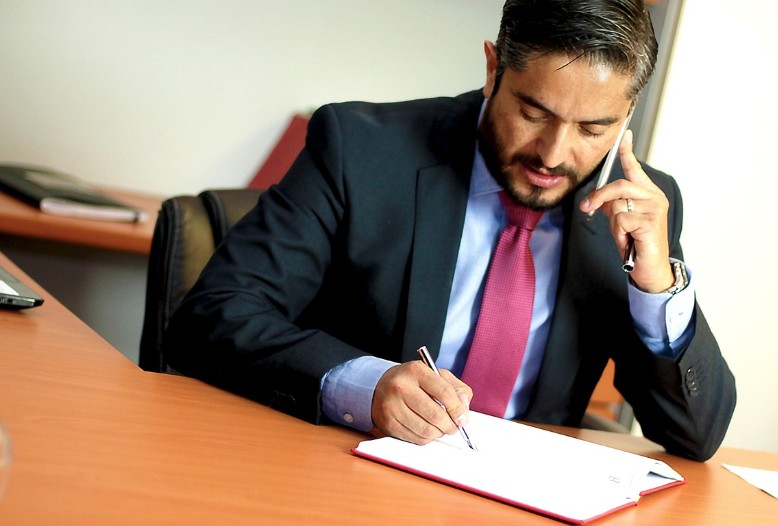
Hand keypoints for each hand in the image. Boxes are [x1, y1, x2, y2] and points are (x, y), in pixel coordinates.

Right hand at [370, 361, 471, 443]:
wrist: (381, 387)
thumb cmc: (414, 382)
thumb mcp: (437, 376)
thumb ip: (457, 389)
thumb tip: (464, 412)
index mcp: (416, 370)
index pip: (444, 392)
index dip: (457, 409)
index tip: (462, 418)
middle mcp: (401, 387)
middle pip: (435, 415)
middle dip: (450, 425)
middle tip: (454, 427)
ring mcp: (392, 406)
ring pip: (426, 430)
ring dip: (439, 433)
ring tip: (440, 428)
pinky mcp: (388, 423)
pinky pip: (415, 439)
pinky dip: (426, 438)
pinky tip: (426, 429)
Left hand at [579, 129, 673, 291]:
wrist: (649, 267)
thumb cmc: (635, 243)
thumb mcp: (619, 221)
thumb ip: (610, 205)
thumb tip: (595, 197)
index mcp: (647, 193)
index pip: (634, 169)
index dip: (627, 152)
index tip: (624, 135)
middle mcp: (654, 197)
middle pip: (619, 186)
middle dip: (599, 197)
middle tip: (586, 208)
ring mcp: (655, 209)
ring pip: (617, 205)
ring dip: (613, 223)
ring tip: (623, 234)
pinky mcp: (651, 222)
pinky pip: (621, 220)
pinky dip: (618, 232)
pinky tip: (628, 240)